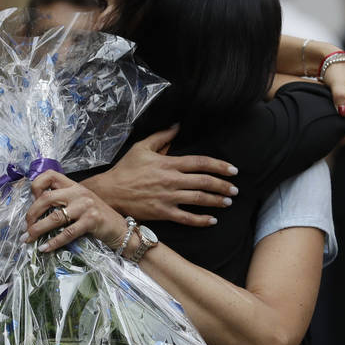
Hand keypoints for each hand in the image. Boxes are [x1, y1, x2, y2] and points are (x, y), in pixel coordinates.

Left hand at [24, 171, 130, 252]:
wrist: (120, 229)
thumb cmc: (98, 218)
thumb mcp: (81, 203)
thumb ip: (64, 201)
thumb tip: (37, 211)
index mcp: (74, 186)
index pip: (50, 175)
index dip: (36, 186)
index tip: (32, 201)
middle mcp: (79, 192)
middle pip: (46, 198)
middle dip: (31, 214)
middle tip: (26, 227)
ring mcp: (86, 206)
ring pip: (55, 217)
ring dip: (38, 230)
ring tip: (28, 239)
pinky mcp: (91, 221)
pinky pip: (67, 233)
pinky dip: (53, 242)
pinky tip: (45, 248)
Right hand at [83, 125, 236, 226]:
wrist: (110, 192)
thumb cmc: (126, 169)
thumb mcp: (142, 147)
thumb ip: (162, 136)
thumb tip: (178, 125)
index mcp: (169, 163)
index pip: (200, 163)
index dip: (219, 166)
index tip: (233, 170)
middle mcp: (171, 180)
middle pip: (204, 182)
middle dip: (223, 185)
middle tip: (235, 189)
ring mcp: (168, 197)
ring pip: (198, 199)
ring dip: (216, 200)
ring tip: (228, 202)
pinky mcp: (163, 212)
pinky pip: (186, 218)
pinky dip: (201, 220)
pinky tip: (212, 220)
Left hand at [321, 61, 344, 143]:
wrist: (338, 63)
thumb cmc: (337, 73)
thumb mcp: (337, 84)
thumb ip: (340, 97)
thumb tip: (343, 112)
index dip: (344, 140)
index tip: (329, 140)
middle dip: (343, 138)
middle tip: (326, 140)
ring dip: (343, 134)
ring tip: (328, 134)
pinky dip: (344, 129)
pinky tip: (332, 128)